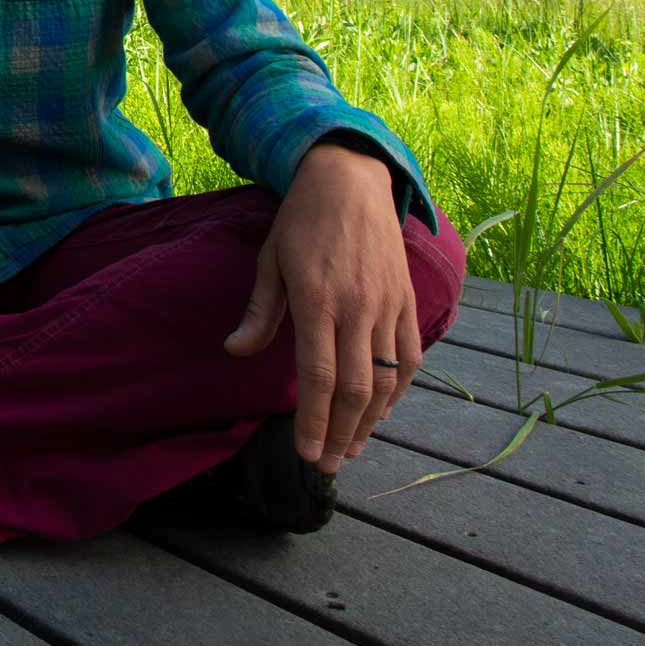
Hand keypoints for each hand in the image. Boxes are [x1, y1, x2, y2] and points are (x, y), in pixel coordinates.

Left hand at [222, 143, 419, 471]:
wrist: (351, 180)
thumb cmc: (301, 222)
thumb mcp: (270, 261)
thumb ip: (259, 313)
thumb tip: (236, 352)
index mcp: (317, 299)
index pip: (318, 376)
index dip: (313, 420)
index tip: (305, 452)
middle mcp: (358, 308)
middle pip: (356, 389)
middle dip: (339, 434)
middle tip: (325, 465)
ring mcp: (388, 306)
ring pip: (386, 382)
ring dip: (369, 423)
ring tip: (349, 449)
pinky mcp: (407, 302)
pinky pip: (408, 359)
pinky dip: (397, 393)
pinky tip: (380, 413)